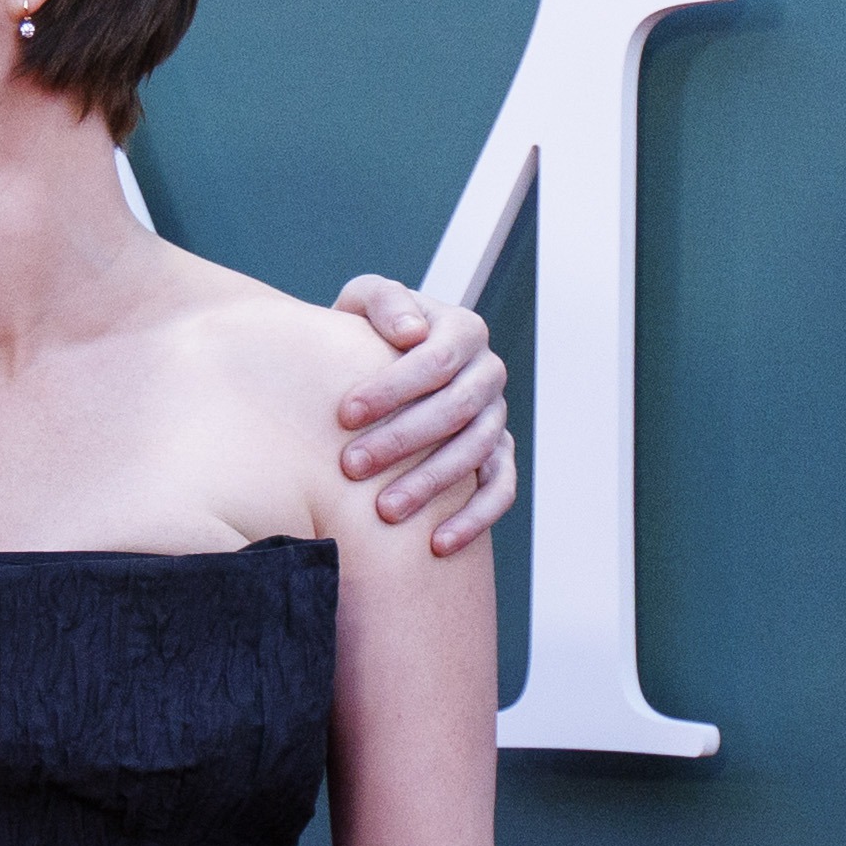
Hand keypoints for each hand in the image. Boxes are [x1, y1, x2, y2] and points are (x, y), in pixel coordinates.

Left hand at [328, 273, 518, 555]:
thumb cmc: (368, 332)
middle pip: (455, 410)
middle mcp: (487, 373)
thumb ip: (384, 301)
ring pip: (476, 453)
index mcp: (462, 330)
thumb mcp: (366, 301)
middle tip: (352, 466)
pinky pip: (500, 490)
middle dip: (402, 440)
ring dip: (431, 483)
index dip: (391, 389)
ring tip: (385, 510)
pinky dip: (475, 519)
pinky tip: (438, 545)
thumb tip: (412, 332)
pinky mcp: (498, 456)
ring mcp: (496, 417)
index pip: (435, 361)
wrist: (378, 366)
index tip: (344, 415)